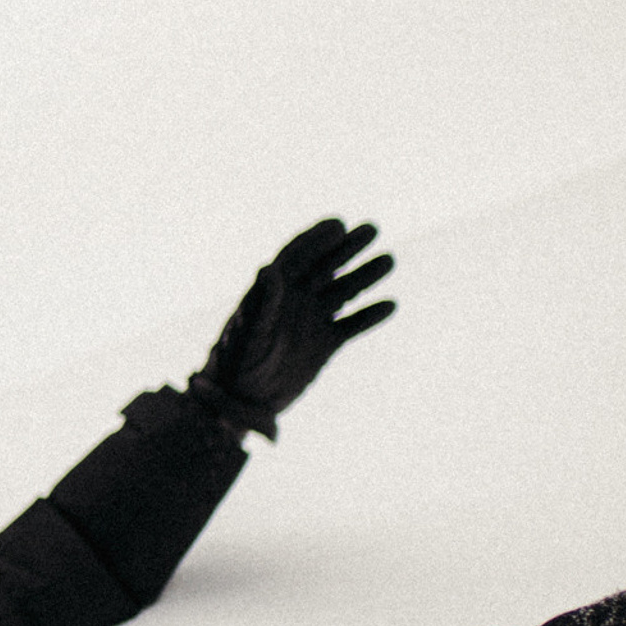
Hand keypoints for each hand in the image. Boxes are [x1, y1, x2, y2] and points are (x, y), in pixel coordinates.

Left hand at [190, 218, 394, 440]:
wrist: (243, 401)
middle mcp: (293, 301)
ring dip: (365, 276)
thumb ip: (262, 303)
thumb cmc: (236, 365)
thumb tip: (269, 268)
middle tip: (371, 229)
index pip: (296, 256)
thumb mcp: (249, 333)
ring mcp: (312, 320)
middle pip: (325, 266)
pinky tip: (390, 306)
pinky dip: (369, 316)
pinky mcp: (326, 343)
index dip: (315, 239)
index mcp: (270, 293)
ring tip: (388, 261)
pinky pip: (352, 324)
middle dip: (346, 247)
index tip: (337, 224)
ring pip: (343, 291)